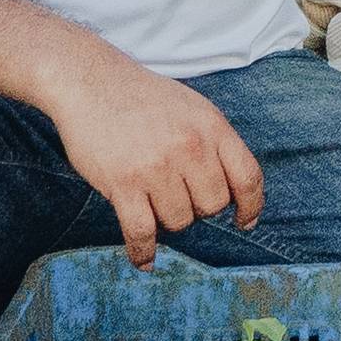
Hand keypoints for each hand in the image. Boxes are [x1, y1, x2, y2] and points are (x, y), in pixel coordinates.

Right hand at [55, 60, 264, 253]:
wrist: (89, 80)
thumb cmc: (142, 98)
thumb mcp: (193, 108)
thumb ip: (215, 143)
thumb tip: (235, 190)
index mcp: (212, 126)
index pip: (248, 178)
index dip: (251, 207)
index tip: (244, 221)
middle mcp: (190, 146)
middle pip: (212, 206)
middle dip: (198, 208)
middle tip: (177, 194)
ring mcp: (156, 166)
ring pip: (179, 222)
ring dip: (166, 219)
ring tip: (151, 200)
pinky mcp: (123, 183)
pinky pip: (142, 233)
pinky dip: (144, 252)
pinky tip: (144, 260)